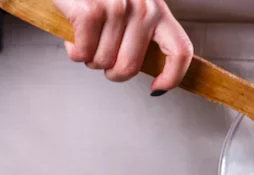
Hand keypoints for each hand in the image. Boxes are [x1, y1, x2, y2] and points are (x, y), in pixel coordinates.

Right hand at [54, 0, 192, 92]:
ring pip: (103, 63)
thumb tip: (154, 73)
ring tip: (86, 38)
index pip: (180, 51)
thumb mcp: (131, 8)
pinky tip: (73, 35)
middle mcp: (143, 8)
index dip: (172, 77)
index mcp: (158, 10)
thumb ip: (144, 35)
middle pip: (130, 67)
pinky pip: (83, 53)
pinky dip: (74, 52)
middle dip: (112, 72)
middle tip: (102, 60)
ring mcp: (118, 7)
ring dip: (89, 58)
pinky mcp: (91, 10)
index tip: (158, 89)